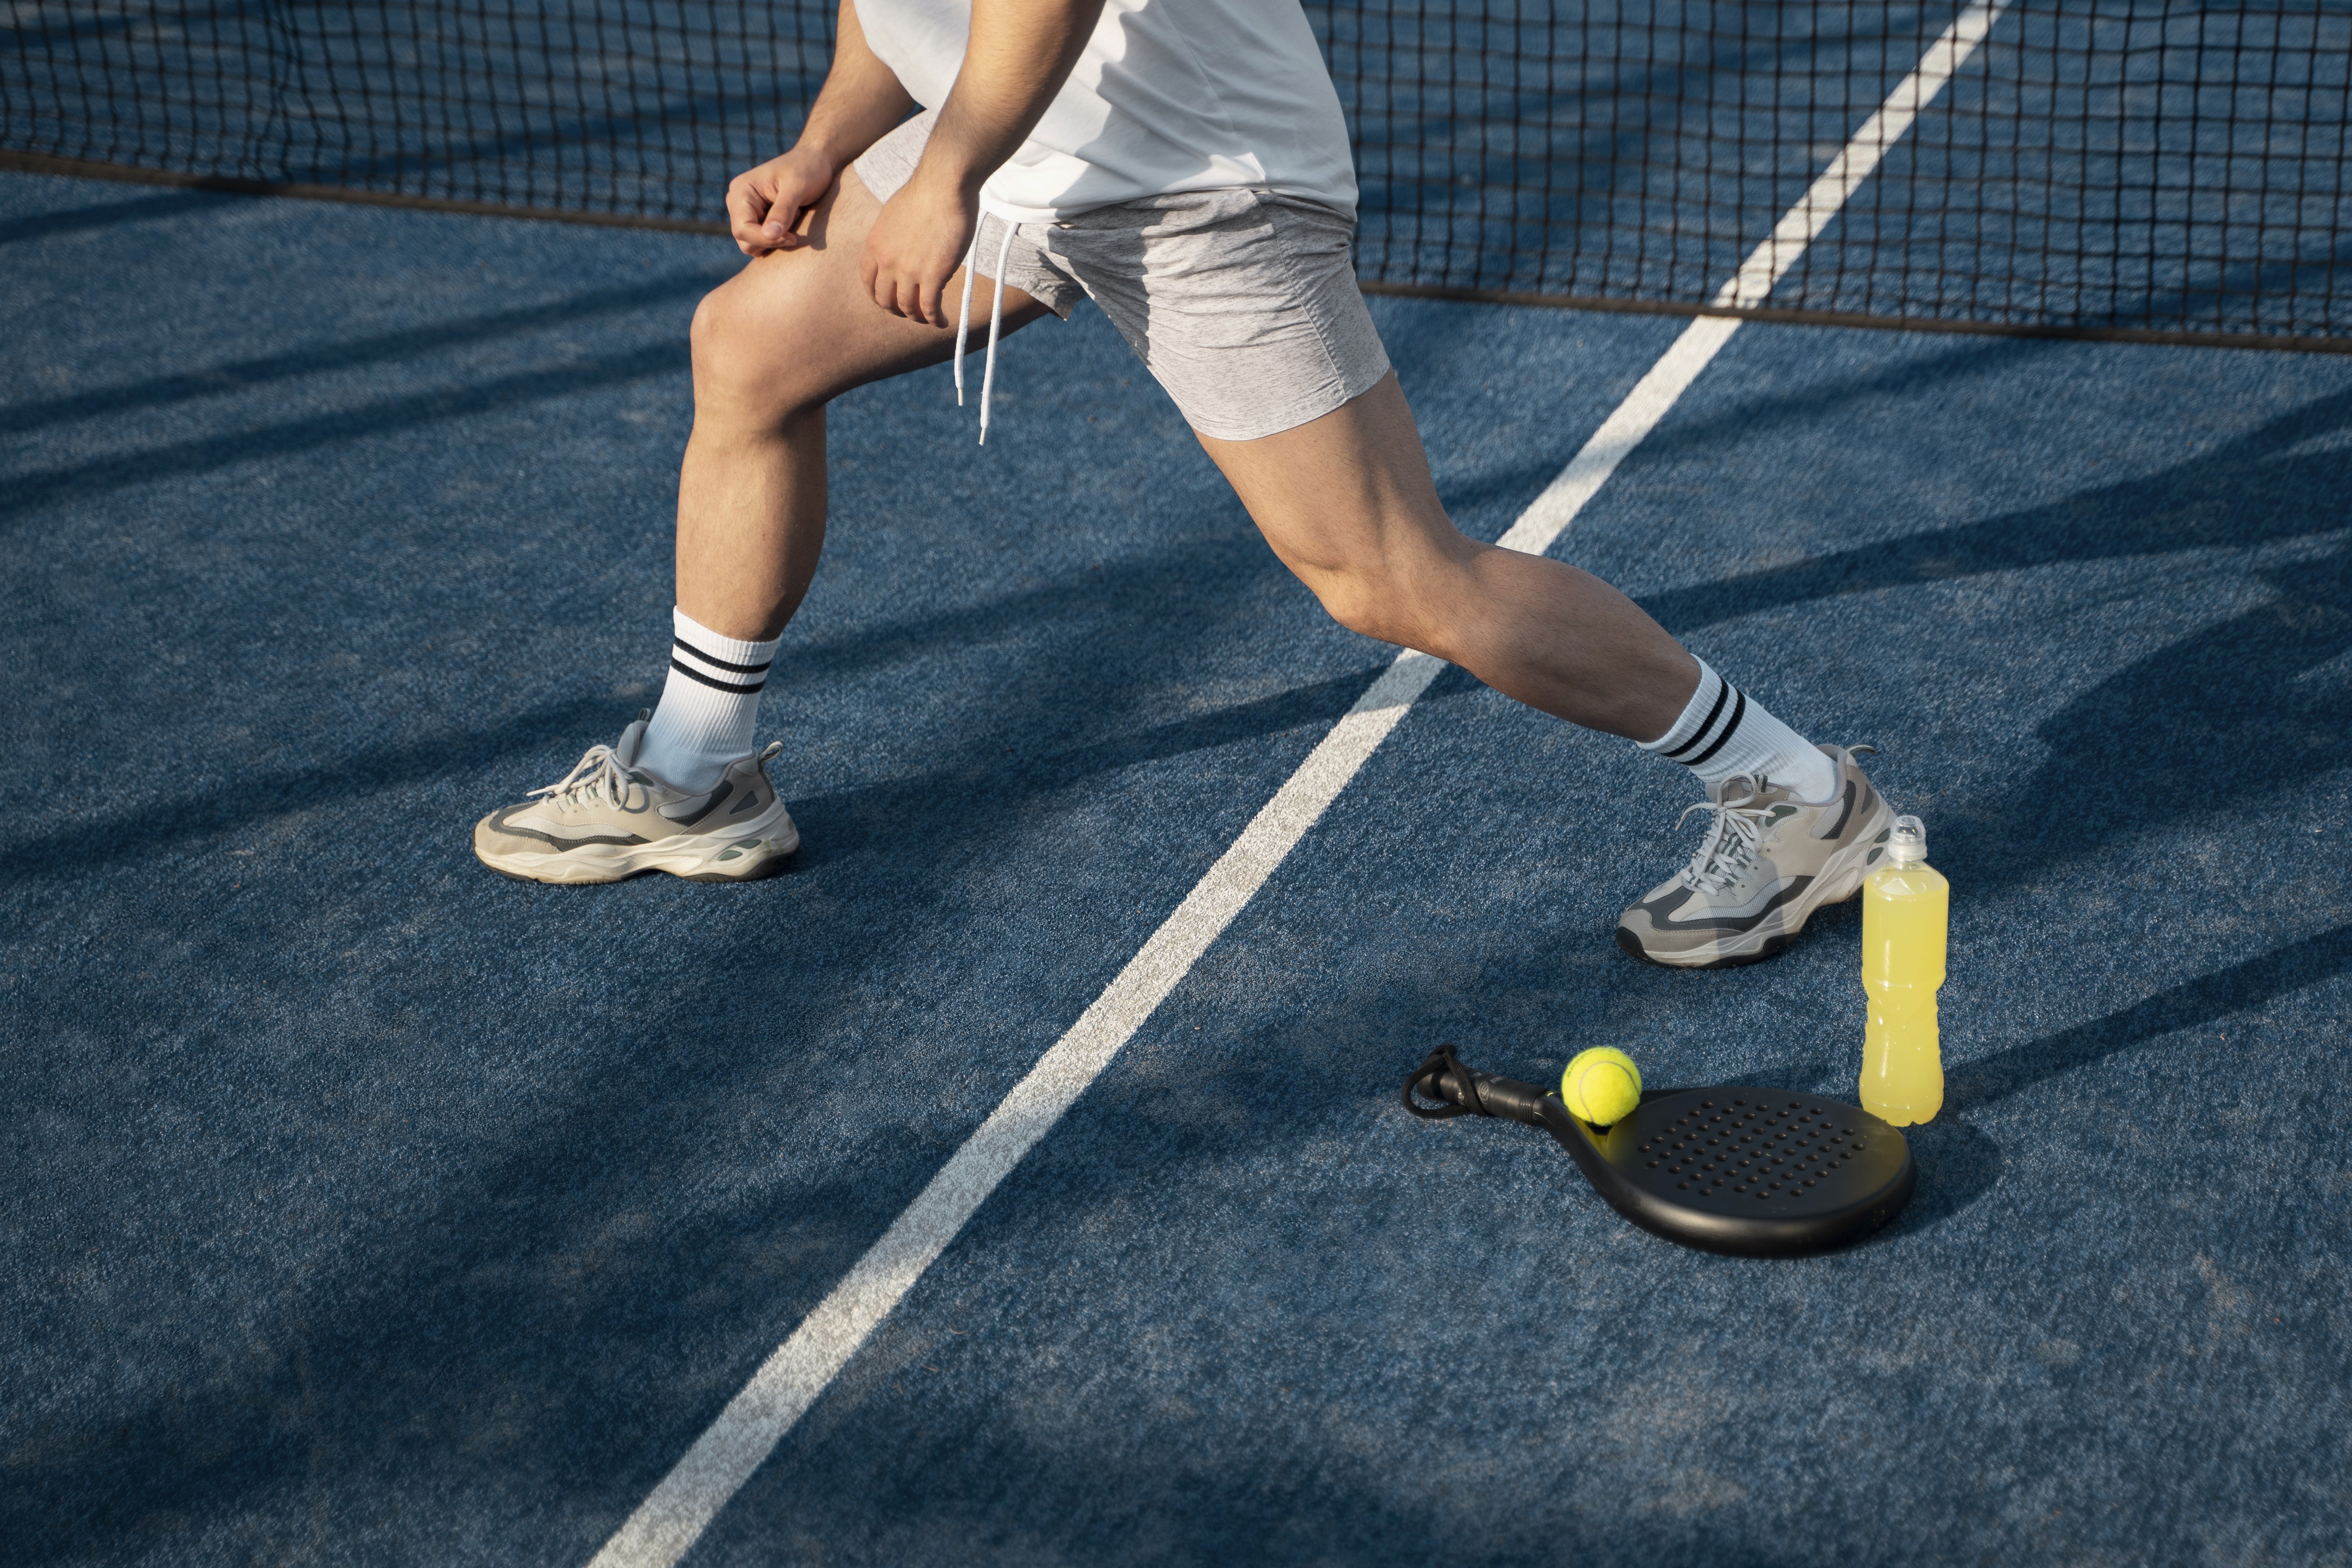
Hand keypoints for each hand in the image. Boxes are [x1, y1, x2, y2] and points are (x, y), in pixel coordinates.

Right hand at [726, 146, 837, 257]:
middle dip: (771, 240)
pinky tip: (790, 221)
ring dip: (775, 239)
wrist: (815, 161)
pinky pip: (761, 242)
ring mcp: (745, 212)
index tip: (793, 237)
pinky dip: (777, 239)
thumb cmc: (807, 168)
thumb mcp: (797, 187)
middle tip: (795, 219)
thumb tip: (769, 235)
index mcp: (741, 191)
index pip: (742, 230)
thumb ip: (783, 211)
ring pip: (752, 245)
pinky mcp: (756, 219)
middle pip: (745, 241)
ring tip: (793, 215)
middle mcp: (737, 202)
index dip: (766, 240)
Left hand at [859, 168, 978, 327]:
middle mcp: (887, 261)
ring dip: (917, 317)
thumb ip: (891, 236)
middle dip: (896, 310)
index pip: (867, 281)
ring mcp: (909, 270)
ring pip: (907, 307)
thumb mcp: (893, 215)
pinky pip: (929, 307)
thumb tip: (899, 246)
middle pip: (885, 299)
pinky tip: (941, 322)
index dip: (877, 296)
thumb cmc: (924, 192)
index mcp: (875, 245)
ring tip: (928, 318)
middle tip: (910, 311)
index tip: (888, 300)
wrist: (943, 184)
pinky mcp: (933, 275)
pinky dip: (934, 319)